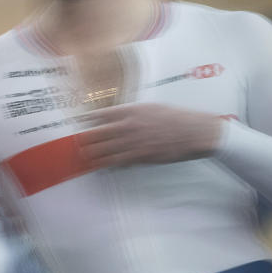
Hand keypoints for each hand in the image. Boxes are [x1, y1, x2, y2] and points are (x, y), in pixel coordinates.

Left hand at [80, 103, 223, 167]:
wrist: (195, 132)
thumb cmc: (175, 117)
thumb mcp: (151, 107)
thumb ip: (132, 113)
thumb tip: (116, 118)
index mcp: (131, 110)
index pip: (100, 114)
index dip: (87, 119)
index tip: (78, 122)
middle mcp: (128, 125)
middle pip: (96, 134)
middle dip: (84, 139)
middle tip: (76, 142)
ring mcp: (134, 142)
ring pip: (104, 151)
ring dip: (92, 155)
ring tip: (84, 156)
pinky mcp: (141, 156)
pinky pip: (119, 162)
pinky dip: (109, 164)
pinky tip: (103, 165)